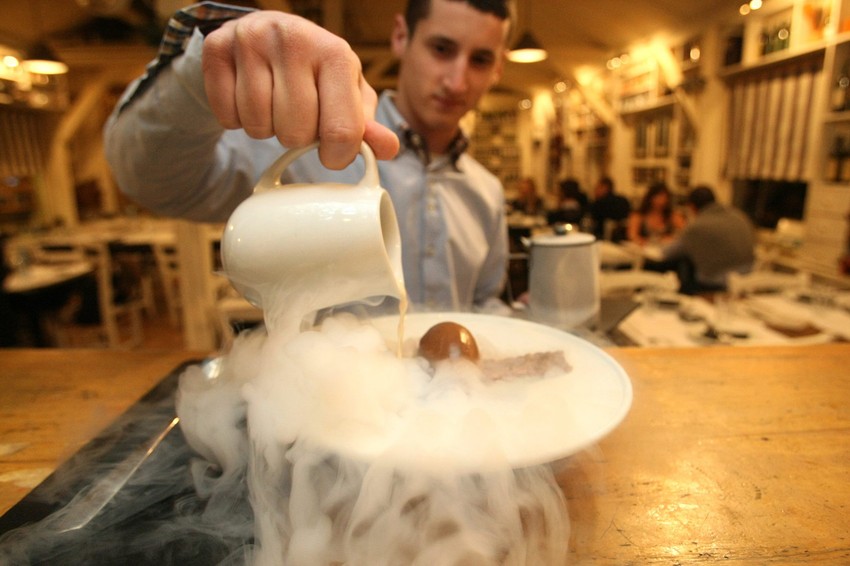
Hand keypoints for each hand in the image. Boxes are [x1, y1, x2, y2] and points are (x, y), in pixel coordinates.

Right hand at [202, 11, 398, 168]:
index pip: (341, 131)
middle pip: (295, 134)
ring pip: (258, 127)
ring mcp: (251, 40)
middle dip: (297, 139)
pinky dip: (236, 120)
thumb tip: (389, 148)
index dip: (337, 156)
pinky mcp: (217, 47)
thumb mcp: (348, 94)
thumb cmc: (316, 72)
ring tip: (274, 105)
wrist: (266, 32)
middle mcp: (294, 39)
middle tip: (299, 118)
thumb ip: (367, 125)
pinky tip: (248, 97)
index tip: (333, 153)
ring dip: (266, 129)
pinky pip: (227, 117)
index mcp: (335, 52)